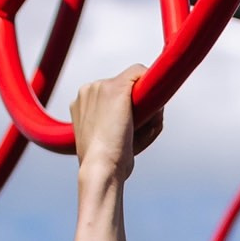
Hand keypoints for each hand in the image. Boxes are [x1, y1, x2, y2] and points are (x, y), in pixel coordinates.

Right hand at [70, 67, 160, 183]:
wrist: (101, 168)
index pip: (109, 95)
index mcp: (81, 103)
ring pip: (134, 83)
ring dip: (143, 103)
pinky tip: (154, 103)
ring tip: (138, 129)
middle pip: (122, 88)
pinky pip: (139, 72)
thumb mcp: (116, 139)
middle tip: (135, 132)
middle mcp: (88, 90)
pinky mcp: (116, 87)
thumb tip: (157, 108)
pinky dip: (151, 82)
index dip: (124, 109)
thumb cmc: (110, 161)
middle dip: (134, 105)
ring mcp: (100, 86)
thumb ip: (133, 121)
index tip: (128, 125)